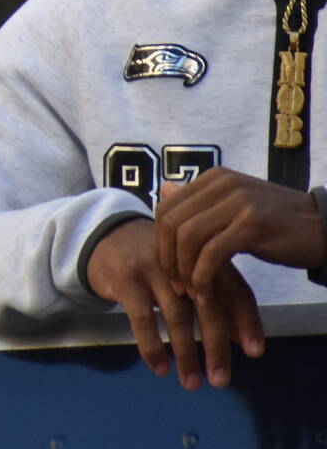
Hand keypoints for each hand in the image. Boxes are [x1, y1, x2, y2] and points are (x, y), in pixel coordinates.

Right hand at [86, 217, 262, 387]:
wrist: (108, 236)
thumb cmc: (158, 262)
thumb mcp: (188, 272)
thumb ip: (215, 298)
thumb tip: (242, 339)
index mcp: (207, 256)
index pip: (235, 290)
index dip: (247, 321)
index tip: (255, 353)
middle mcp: (184, 260)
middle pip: (208, 305)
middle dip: (217, 346)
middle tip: (221, 380)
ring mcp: (154, 268)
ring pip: (177, 314)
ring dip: (186, 353)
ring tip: (192, 383)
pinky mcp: (126, 278)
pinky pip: (143, 317)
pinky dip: (152, 345)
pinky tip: (160, 368)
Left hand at [157, 166, 326, 293]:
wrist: (323, 227)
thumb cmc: (277, 221)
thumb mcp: (235, 205)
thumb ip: (201, 202)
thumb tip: (162, 189)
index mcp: (214, 178)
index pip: (168, 207)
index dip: (160, 240)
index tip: (166, 267)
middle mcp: (222, 184)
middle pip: (172, 222)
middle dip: (167, 257)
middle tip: (174, 284)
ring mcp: (238, 203)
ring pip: (189, 238)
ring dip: (184, 270)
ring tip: (190, 291)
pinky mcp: (252, 226)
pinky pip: (212, 253)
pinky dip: (202, 276)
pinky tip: (205, 292)